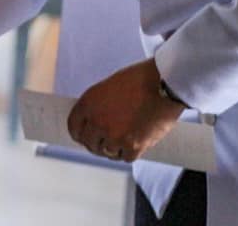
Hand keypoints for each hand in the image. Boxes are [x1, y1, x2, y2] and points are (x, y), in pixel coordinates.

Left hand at [67, 58, 184, 161]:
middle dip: (97, 143)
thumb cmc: (138, 81)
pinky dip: (130, 152)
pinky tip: (135, 142)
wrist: (163, 84)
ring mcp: (114, 136)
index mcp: (87, 104)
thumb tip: (92, 123)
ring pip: (107, 152)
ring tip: (124, 138)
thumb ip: (96, 106)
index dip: (80, 134)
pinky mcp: (133, 146)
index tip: (86, 137)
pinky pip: (125, 157)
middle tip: (106, 141)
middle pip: (89, 144)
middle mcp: (97, 122)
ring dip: (114, 148)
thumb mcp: (107, 88)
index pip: (73, 129)